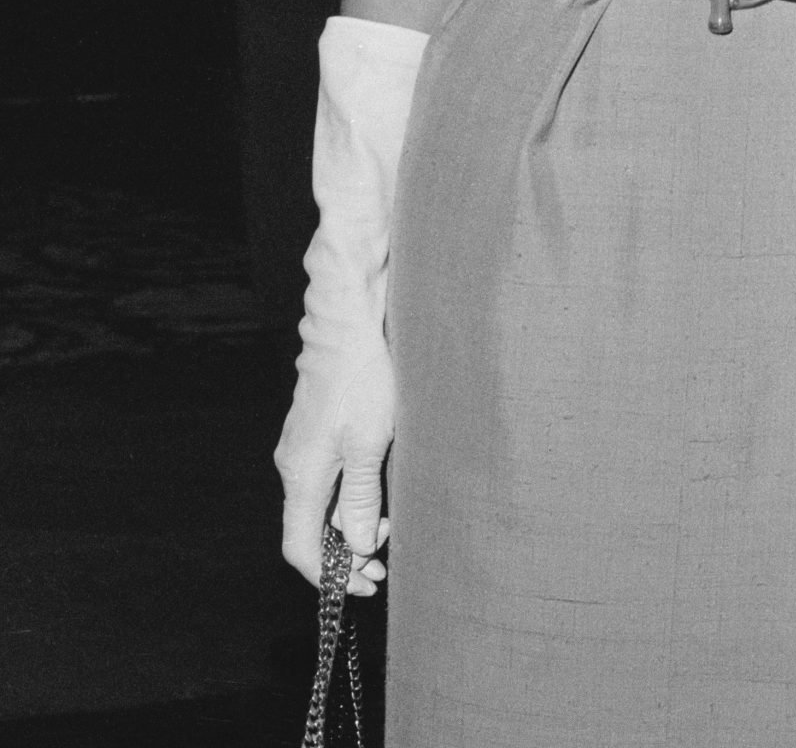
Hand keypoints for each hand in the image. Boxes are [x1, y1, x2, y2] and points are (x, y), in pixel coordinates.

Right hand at [275, 343, 394, 598]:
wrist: (348, 326)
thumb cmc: (363, 379)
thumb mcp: (370, 442)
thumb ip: (359, 498)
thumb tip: (353, 548)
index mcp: (302, 476)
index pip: (300, 549)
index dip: (329, 576)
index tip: (364, 584)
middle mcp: (293, 468)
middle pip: (309, 532)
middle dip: (344, 556)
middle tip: (383, 565)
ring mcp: (301, 450)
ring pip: (318, 508)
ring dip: (347, 528)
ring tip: (385, 531)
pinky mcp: (314, 434)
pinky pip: (324, 483)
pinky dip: (345, 503)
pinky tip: (373, 498)